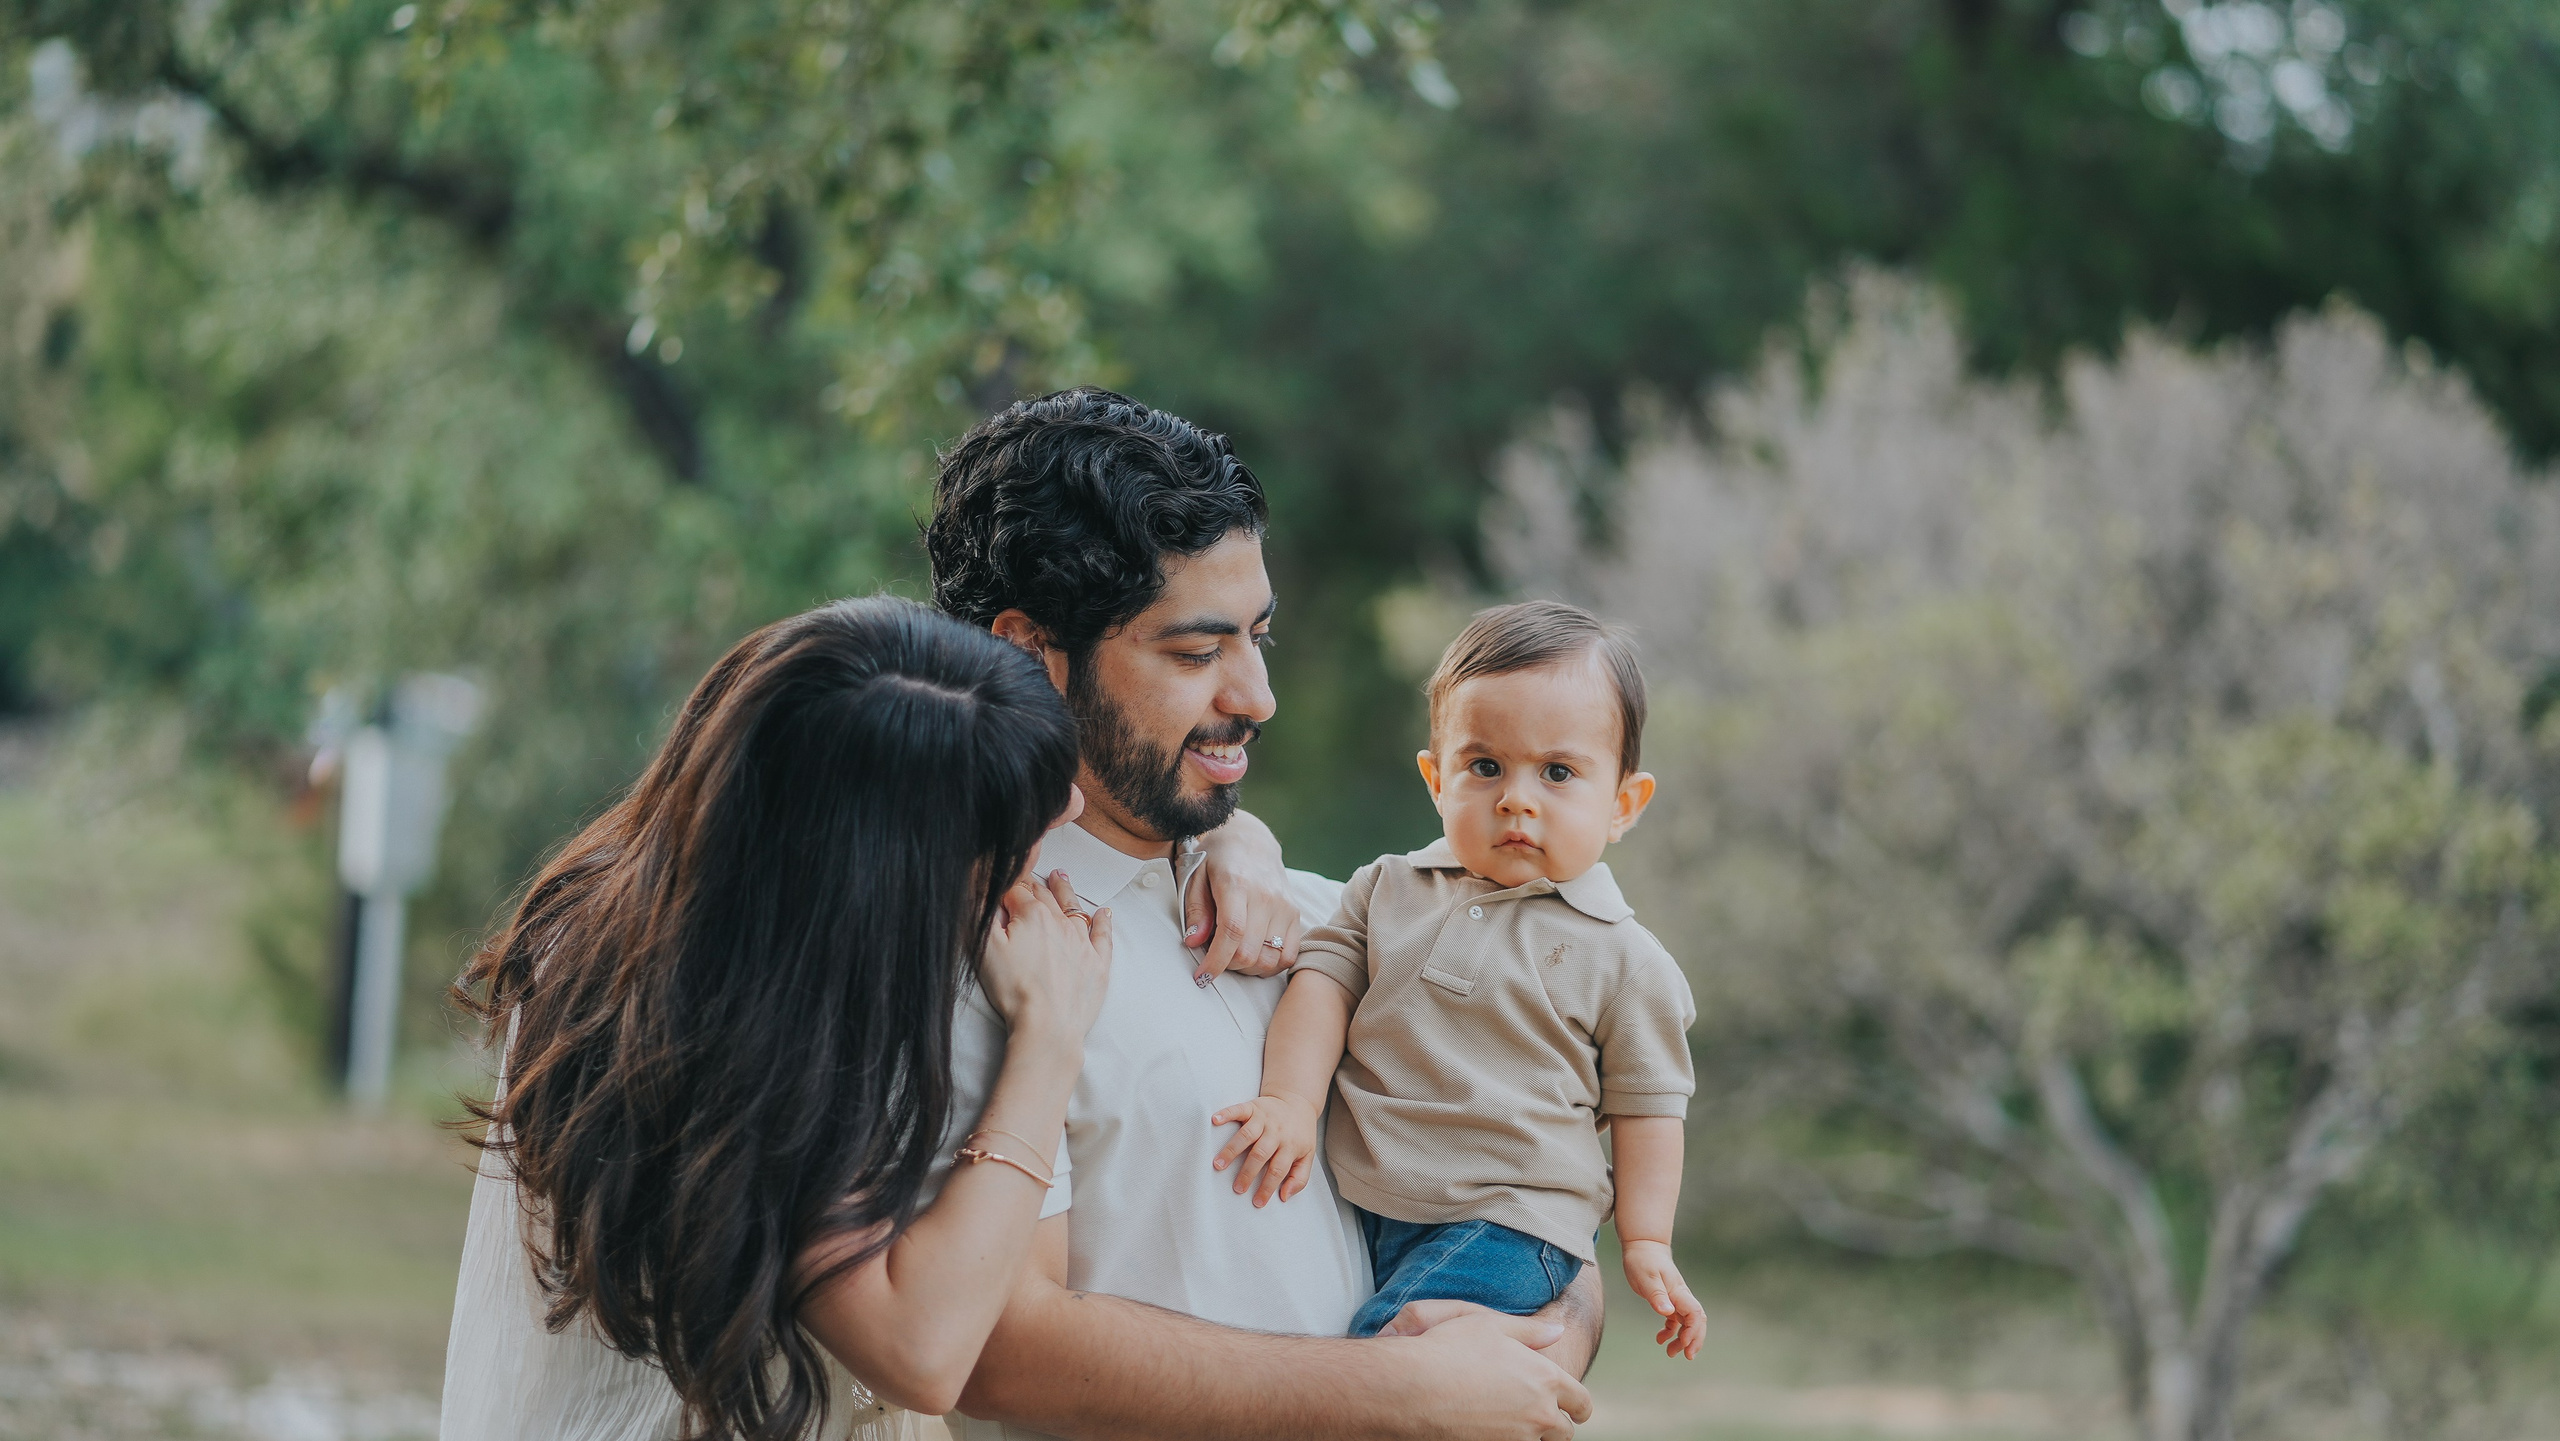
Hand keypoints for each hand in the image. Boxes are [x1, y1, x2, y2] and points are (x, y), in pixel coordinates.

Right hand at [978, 869, 1111, 1048]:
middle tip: (1030, 874)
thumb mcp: (985, 949)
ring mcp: (1082, 942)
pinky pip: (1103, 935)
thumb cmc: (1014, 991)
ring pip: (1074, 908)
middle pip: (1045, 896)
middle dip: (1035, 884)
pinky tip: (1104, 912)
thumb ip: (984, 915)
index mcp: (1032, 915)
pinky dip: (1103, 921)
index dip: (1007, 887)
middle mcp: (1061, 923)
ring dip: (1065, 891)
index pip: (1016, 891)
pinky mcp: (1097, 963)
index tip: (1003, 881)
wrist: (1048, 1026)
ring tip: (1061, 878)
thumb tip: (985, 890)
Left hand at [1184, 811, 1300, 982]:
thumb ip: (1196, 910)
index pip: (1232, 933)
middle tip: (1216, 958)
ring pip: (1270, 959)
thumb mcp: (1195, 876)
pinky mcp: (1296, 914)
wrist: (1251, 840)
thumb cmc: (1217, 859)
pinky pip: (1289, 955)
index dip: (1216, 962)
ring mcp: (1285, 906)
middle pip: (1250, 952)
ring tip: (1234, 955)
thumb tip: (1194, 942)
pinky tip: (1255, 956)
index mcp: (1237, 884)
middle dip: (1228, 966)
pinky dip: (1271, 965)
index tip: (1202, 976)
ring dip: (1248, 968)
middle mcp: (1266, 896)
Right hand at [1206, 1091, 1320, 1205]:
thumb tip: (1284, 1197)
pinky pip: (1238, 1110)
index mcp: (1290, 1145)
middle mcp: (1276, 1132)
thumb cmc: (1300, 1133)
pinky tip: (1214, 1120)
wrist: (1298, 1100)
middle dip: (1248, 1173)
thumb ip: (1300, 1178)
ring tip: (1218, 1165)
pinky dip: (1226, 1114)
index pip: (1278, 1170)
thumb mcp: (1308, 1155)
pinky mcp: (1253, 1107)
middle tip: (1237, 1188)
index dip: (1268, 1187)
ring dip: (1231, 1150)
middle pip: (1260, 1154)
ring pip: (1246, 1135)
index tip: (1257, 1203)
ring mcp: (1264, 1118)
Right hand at [1377, 1308, 1592, 1440]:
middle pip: (1564, 1431)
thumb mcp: (1491, 1325)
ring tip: (1514, 1423)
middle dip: (1557, 1425)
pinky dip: (1508, 1440)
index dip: (1579, 1405)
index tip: (1575, 1409)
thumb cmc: (1450, 1350)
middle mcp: (1538, 1414)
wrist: (1413, 1387)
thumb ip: (1531, 1331)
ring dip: (1532, 1435)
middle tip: (1543, 1417)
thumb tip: (1558, 1331)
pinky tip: (1492, 1429)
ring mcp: (1517, 1438)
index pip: (1581, 1402)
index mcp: (1545, 1380)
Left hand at [1620, 1240, 1703, 1359]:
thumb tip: (1667, 1312)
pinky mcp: (1668, 1300)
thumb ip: (1657, 1295)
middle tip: (1687, 1356)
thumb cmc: (1644, 1260)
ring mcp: (1676, 1299)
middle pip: (1697, 1321)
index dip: (1693, 1331)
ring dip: (1683, 1339)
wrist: (1643, 1247)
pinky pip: (1675, 1320)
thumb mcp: (1647, 1278)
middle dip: (1695, 1340)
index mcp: (1678, 1292)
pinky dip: (1671, 1332)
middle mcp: (1681, 1296)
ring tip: (1671, 1353)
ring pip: (1687, 1323)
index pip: (1695, 1313)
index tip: (1683, 1342)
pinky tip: (1660, 1339)